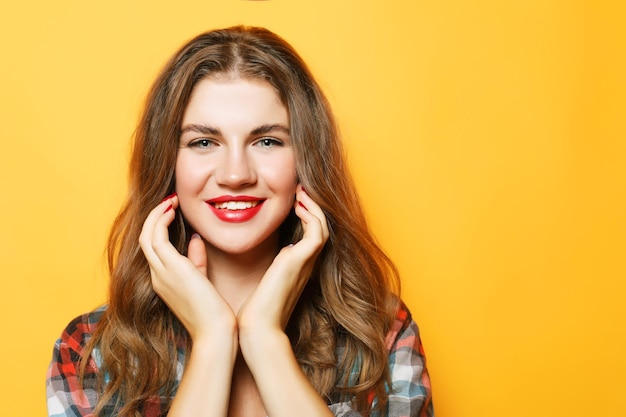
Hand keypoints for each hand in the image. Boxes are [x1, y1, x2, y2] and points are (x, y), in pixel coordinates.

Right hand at [139, 195, 236, 341]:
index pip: (153, 249)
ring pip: (146, 235)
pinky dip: (161, 220)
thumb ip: (196, 259)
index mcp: (163, 281)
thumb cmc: (213, 311)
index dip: (159, 227)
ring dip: (156, 215)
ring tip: (171, 200)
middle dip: (155, 217)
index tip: (173, 212)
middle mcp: (157, 276)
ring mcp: (161, 273)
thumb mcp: (202, 280)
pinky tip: (173, 209)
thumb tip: (195, 238)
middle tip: (170, 201)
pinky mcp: (171, 268)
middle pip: (145, 239)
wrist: (215, 332)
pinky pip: (156, 236)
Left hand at [237, 184, 329, 336]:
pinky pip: (316, 231)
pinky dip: (311, 215)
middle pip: (320, 228)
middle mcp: (306, 263)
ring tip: (301, 193)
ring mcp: (306, 262)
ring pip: (323, 226)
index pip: (309, 236)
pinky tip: (297, 205)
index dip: (306, 217)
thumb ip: (268, 266)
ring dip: (314, 207)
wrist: (258, 328)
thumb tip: (264, 251)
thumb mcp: (263, 280)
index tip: (293, 203)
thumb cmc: (255, 311)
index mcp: (297, 268)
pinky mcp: (300, 260)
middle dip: (313, 208)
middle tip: (300, 191)